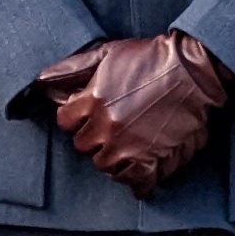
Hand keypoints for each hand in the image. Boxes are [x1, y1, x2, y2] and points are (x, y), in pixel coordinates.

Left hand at [30, 29, 234, 191]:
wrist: (193, 70)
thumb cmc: (150, 58)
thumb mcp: (107, 54)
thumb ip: (72, 68)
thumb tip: (41, 81)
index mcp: (92, 100)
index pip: (66, 122)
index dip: (75, 118)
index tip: (85, 116)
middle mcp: (106, 126)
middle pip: (84, 146)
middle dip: (93, 138)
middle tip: (109, 129)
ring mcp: (127, 145)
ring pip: (105, 165)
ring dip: (112, 158)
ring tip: (125, 147)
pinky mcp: (151, 158)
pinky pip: (134, 181)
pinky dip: (136, 181)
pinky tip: (139, 176)